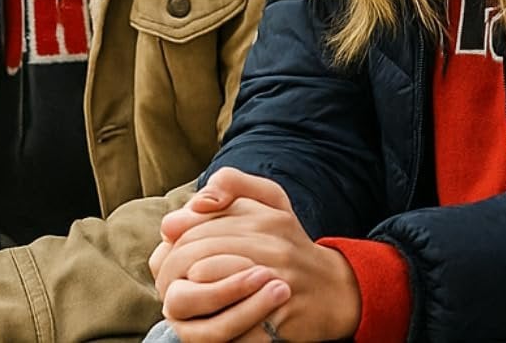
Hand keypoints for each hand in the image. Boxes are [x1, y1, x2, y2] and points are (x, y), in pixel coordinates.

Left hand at [152, 169, 357, 342]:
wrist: (333, 290)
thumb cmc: (291, 244)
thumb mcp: (270, 200)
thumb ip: (234, 183)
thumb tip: (196, 200)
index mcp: (265, 218)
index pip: (197, 226)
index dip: (175, 240)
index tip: (173, 250)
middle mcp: (272, 248)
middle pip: (195, 256)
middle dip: (173, 270)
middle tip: (171, 281)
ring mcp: (274, 284)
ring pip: (204, 289)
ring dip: (186, 295)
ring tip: (184, 296)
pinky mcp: (274, 319)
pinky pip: (226, 323)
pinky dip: (208, 320)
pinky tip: (206, 315)